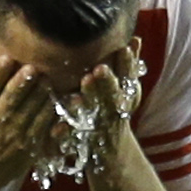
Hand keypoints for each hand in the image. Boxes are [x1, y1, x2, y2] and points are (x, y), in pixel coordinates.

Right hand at [0, 55, 57, 190]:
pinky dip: (53, 113)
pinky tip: (58, 100)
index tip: (7, 58)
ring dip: (41, 94)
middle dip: (23, 82)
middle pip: (12, 98)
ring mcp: (14, 135)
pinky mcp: (29, 145)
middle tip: (33, 68)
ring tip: (48, 80)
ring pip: (32, 111)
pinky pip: (44, 126)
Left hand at [71, 37, 143, 160]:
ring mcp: (102, 126)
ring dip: (86, 106)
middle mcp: (117, 109)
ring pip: (95, 115)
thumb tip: (135, 38)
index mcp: (127, 93)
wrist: (111, 152)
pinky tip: (55, 129)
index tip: (123, 48)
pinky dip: (65, 134)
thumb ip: (129, 65)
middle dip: (106, 83)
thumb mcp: (127, 88)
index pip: (129, 76)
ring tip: (75, 97)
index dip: (127, 63)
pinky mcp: (85, 141)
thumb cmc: (115, 109)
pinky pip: (74, 138)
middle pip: (113, 95)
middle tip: (97, 70)